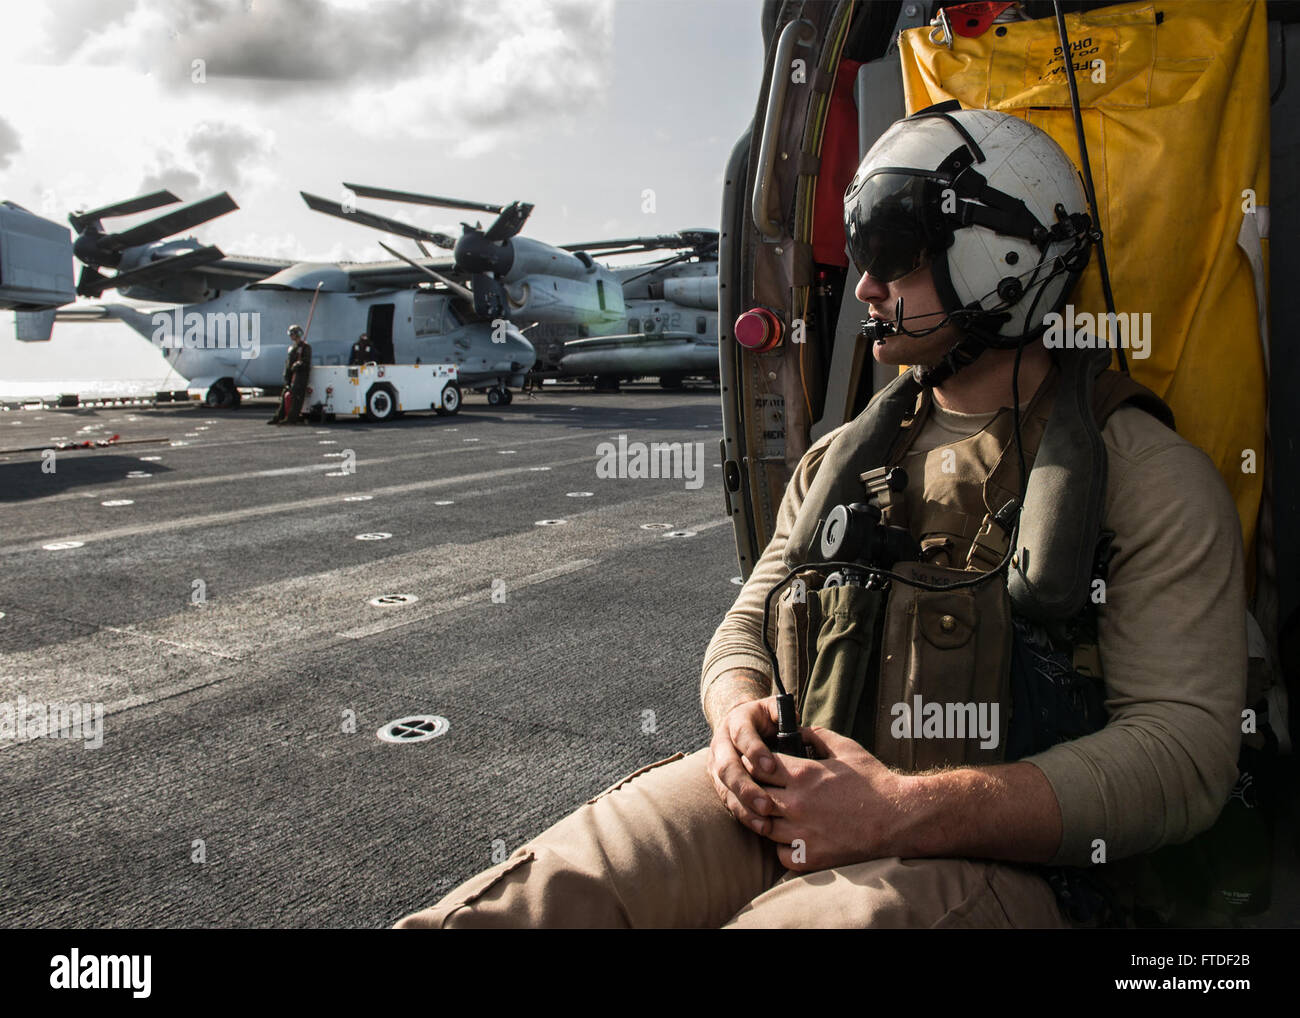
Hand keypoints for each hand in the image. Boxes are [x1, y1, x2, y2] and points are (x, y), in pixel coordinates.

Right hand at [707, 696, 781, 835]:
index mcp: (736, 721)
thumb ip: (782, 711)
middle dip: (746, 787)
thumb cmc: (765, 719)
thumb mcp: (772, 708)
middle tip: (768, 805)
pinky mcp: (718, 782)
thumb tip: (792, 720)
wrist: (740, 724)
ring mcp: (716, 763)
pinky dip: (743, 815)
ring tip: (765, 823)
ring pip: (724, 787)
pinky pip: (727, 800)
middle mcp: (721, 743)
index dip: (754, 750)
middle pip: (727, 767)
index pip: (741, 735)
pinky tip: (760, 826)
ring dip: (744, 806)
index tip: (771, 767)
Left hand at [757, 726, 911, 871]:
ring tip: (776, 812)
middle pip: (755, 796)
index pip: (757, 766)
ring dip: (766, 818)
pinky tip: (792, 836)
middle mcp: (796, 804)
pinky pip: (780, 854)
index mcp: (803, 774)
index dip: (754, 764)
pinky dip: (782, 846)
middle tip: (763, 788)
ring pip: (763, 826)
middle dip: (755, 790)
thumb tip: (797, 730)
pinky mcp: (811, 857)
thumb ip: (817, 735)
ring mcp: (802, 833)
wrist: (899, 818)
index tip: (758, 765)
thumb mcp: (846, 748)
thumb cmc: (874, 781)